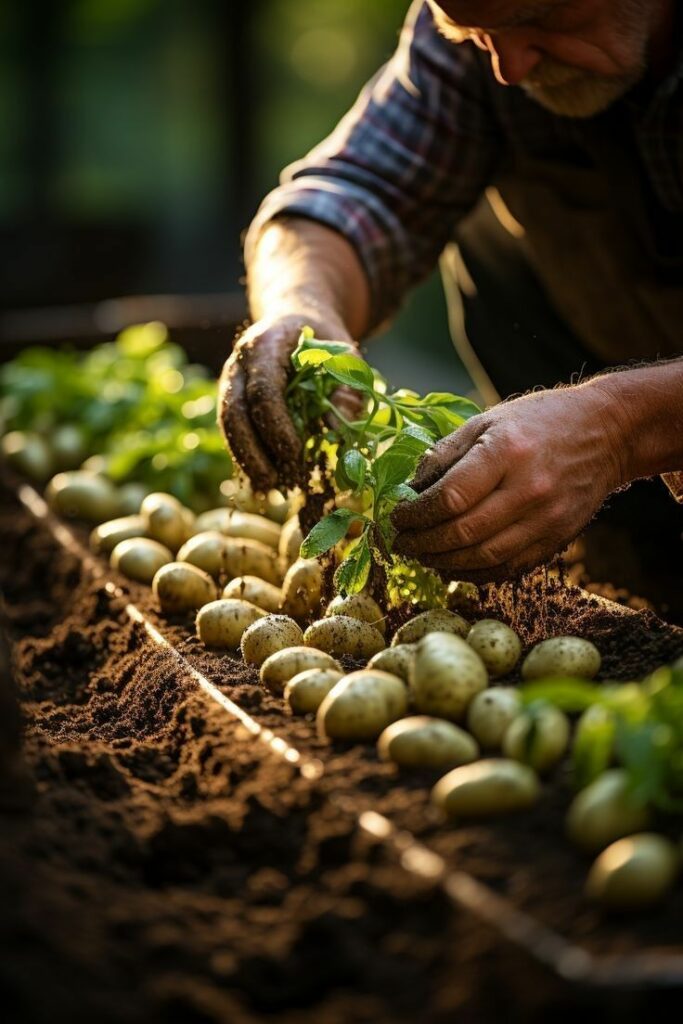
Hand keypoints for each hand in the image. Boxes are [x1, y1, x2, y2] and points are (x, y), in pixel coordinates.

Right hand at [219, 314, 362, 491]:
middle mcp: (240, 363)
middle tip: (272, 481)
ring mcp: (232, 382)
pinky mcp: (233, 400)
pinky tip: (264, 480)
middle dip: (251, 450)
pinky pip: (234, 431)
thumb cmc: (325, 342)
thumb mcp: (346, 357)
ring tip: (268, 487)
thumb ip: (346, 389)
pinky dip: (248, 456)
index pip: (264, 389)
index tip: (294, 453)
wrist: (296, 325)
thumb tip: (336, 429)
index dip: (276, 424)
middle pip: (234, 411)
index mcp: (266, 344)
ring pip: (229, 424)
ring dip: (246, 458)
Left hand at [391, 384, 627, 582]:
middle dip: (423, 544)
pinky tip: (455, 566)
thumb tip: (409, 490)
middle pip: (463, 533)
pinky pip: (509, 568)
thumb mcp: (488, 421)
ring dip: (444, 563)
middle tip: (403, 544)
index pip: (449, 497)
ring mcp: (546, 518)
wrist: (607, 433)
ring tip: (423, 557)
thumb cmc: (540, 421)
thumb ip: (446, 454)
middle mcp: (528, 489)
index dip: (416, 515)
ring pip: (484, 557)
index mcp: (506, 452)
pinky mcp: (557, 538)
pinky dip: (476, 573)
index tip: (398, 518)